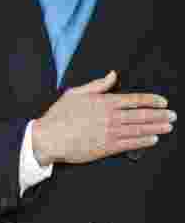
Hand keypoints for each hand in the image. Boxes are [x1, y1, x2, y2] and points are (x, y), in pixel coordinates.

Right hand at [32, 71, 174, 165]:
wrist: (49, 138)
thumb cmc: (59, 116)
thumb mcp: (75, 93)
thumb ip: (97, 84)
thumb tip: (111, 75)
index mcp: (104, 102)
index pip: (135, 99)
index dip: (152, 100)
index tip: (162, 102)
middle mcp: (111, 117)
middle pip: (142, 115)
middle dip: (160, 114)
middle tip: (172, 115)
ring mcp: (110, 133)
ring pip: (140, 129)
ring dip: (157, 127)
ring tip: (168, 126)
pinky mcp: (107, 147)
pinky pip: (131, 143)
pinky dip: (144, 141)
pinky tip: (153, 139)